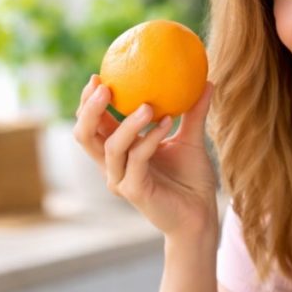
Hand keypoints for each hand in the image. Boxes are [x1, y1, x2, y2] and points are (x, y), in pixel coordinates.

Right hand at [73, 74, 218, 237]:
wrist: (202, 215)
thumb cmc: (192, 180)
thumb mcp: (191, 139)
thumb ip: (193, 112)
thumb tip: (206, 81)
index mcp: (119, 151)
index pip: (93, 124)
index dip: (89, 101)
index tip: (99, 76)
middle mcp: (113, 166)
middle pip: (85, 136)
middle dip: (88, 109)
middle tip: (104, 87)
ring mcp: (121, 180)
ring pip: (110, 147)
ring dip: (127, 123)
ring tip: (148, 105)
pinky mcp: (135, 191)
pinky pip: (137, 159)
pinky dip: (150, 138)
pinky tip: (167, 122)